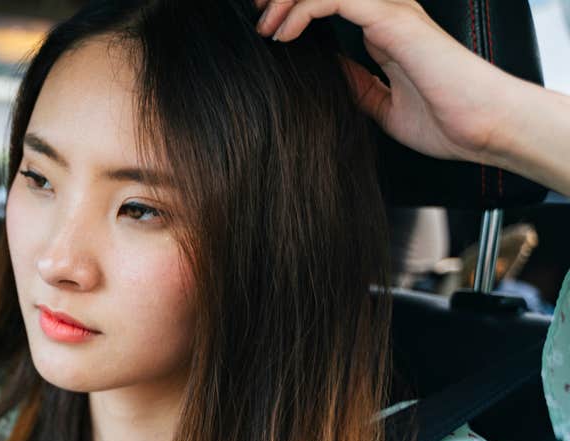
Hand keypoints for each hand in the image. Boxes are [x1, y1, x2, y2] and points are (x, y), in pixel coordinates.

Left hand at [255, 0, 513, 166]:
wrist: (483, 128)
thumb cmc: (447, 122)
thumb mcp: (382, 107)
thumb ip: (355, 85)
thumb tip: (325, 75)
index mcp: (385, 32)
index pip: (332, 5)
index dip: (295, 11)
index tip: (266, 30)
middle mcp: (387, 15)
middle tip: (257, 18)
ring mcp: (391, 13)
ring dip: (287, 1)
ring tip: (264, 26)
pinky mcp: (393, 19)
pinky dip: (302, 9)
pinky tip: (284, 33)